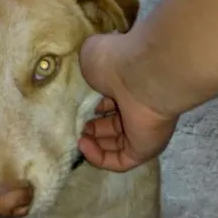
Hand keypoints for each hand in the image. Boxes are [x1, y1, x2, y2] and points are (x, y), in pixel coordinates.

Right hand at [77, 30, 178, 171]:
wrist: (141, 73)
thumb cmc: (116, 59)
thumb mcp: (91, 56)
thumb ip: (86, 68)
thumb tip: (85, 74)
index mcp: (129, 85)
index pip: (110, 102)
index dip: (91, 107)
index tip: (74, 108)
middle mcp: (138, 108)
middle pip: (112, 125)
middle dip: (91, 128)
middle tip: (73, 125)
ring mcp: (143, 130)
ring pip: (115, 145)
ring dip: (92, 144)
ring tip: (75, 137)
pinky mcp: (144, 150)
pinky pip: (119, 161)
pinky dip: (99, 157)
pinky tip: (83, 147)